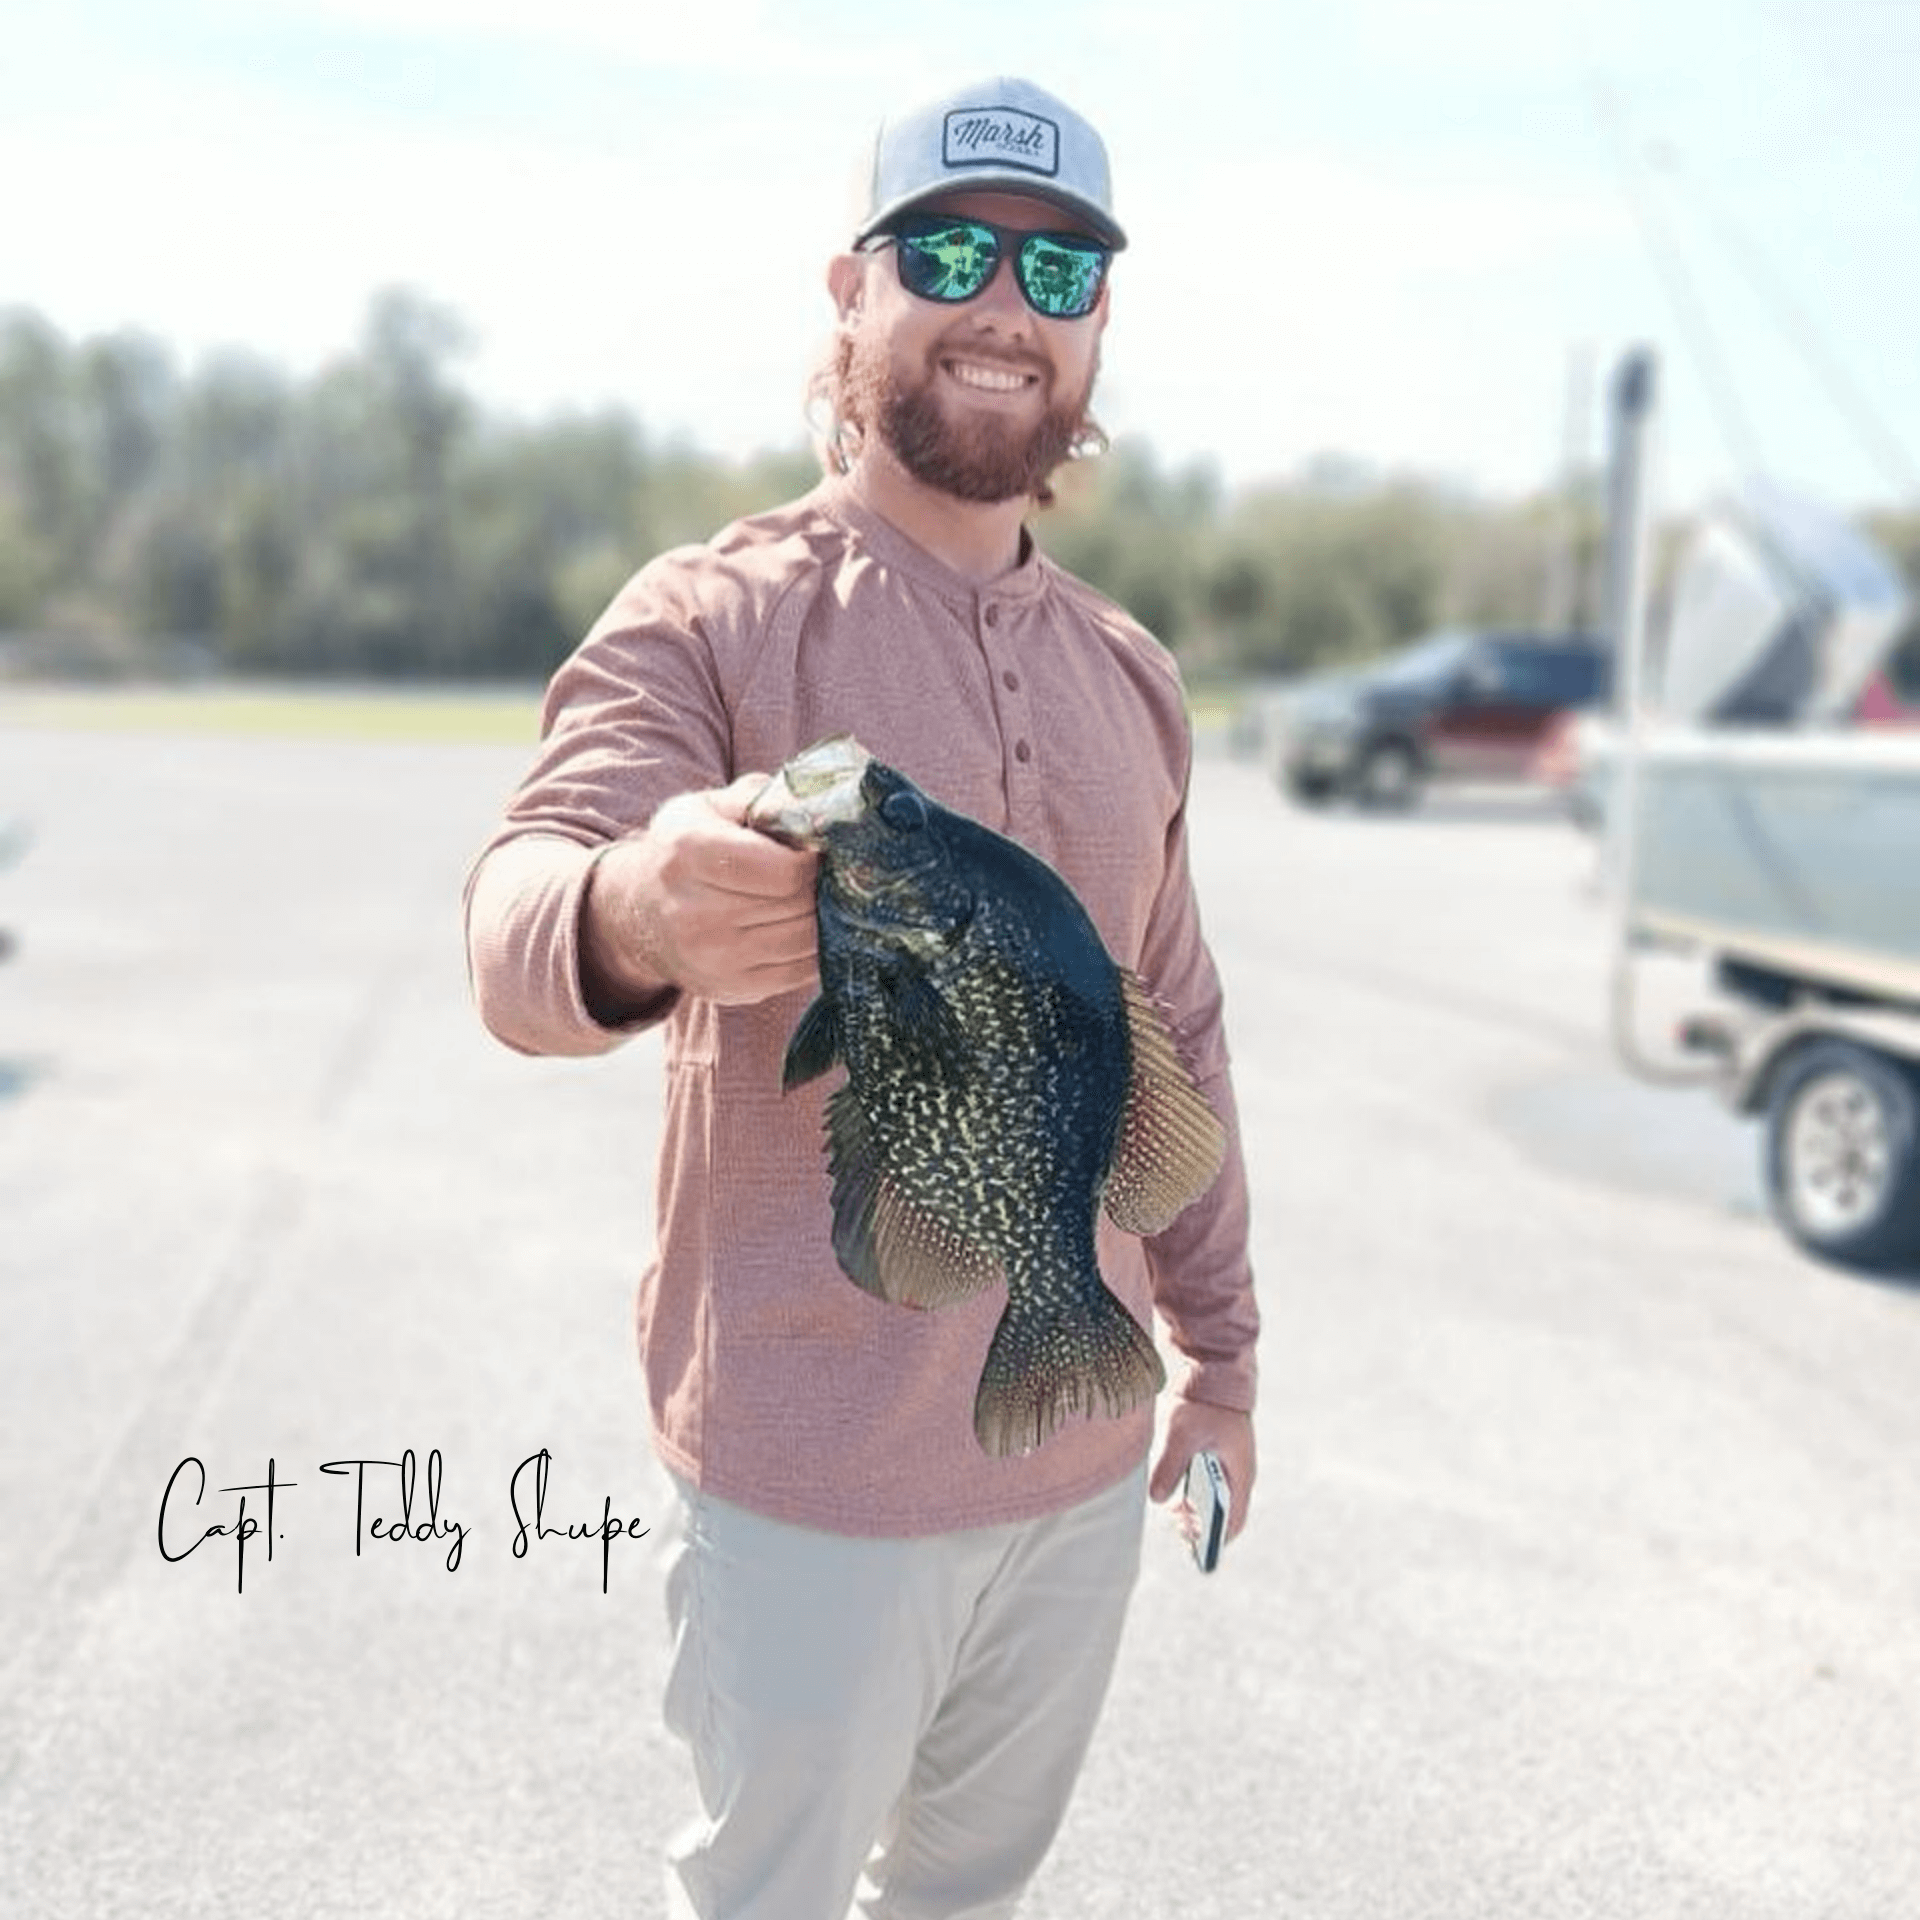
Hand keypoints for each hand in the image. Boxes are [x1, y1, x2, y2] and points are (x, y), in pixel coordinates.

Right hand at [581, 774, 819, 1015]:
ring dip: (824, 918)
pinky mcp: (729, 989)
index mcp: (690, 853)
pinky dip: (815, 949)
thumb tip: (811, 810)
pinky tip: (805, 927)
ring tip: (818, 898)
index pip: (785, 871)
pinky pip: (800, 971)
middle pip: (799, 905)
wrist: (638, 913)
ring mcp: (712, 958)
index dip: (814, 860)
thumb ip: (759, 798)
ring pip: (806, 940)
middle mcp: (695, 912)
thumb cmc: (685, 850)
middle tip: (829, 874)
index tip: (818, 851)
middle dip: (823, 887)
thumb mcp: (707, 808)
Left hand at [1150, 1400, 1254, 1544]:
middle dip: (1199, 1524)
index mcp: (1239, 1472)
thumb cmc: (1203, 1400)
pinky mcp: (1217, 1452)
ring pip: (1215, 1499)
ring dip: (1194, 1508)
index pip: (1234, 1522)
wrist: (1213, 1367)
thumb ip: (1169, 1466)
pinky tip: (1173, 1488)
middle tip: (1174, 1521)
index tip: (1190, 1542)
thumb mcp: (1183, 1434)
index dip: (1214, 1540)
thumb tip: (1157, 1499)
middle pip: (1224, 1514)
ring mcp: (1229, 1462)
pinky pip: (1208, 1483)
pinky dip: (1192, 1492)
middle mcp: (1238, 1472)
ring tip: (1172, 1508)